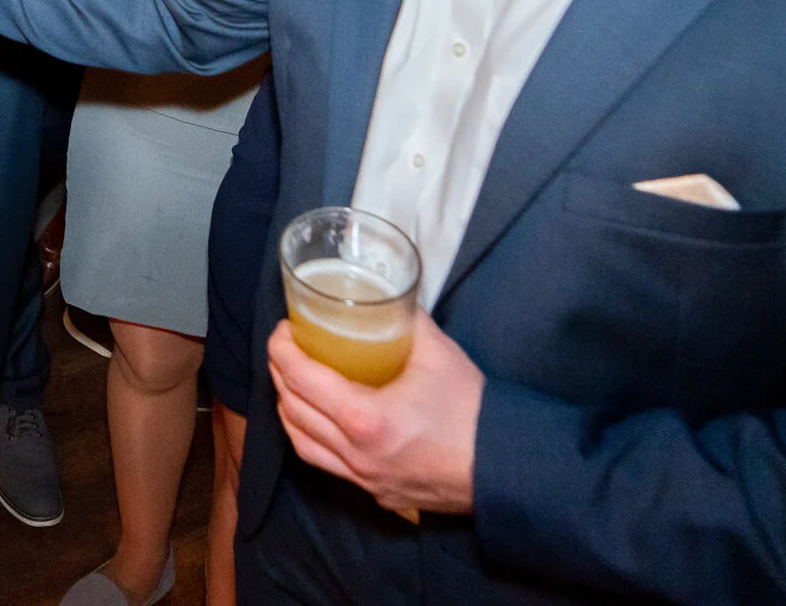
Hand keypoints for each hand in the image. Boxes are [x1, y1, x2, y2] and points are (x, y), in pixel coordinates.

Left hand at [266, 312, 482, 517]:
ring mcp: (364, 477)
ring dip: (287, 409)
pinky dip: (308, 437)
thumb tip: (387, 294)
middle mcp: (356, 454)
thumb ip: (406, 319)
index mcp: (366, 419)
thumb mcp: (438, 352)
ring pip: (302, 443)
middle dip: (279, 374)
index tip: (282, 330)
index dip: (282, 350)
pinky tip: (313, 420)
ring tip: (290, 382)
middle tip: (284, 348)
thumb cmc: (473, 412)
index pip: (302, 379)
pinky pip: (324, 464)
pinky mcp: (376, 492)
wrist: (506, 469)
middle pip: (293, 410)